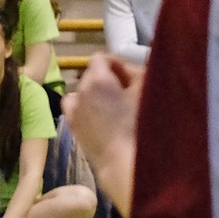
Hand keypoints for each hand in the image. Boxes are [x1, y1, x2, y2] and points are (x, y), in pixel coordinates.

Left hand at [64, 52, 141, 169]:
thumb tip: (126, 71)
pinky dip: (84, 108)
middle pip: (91, 74)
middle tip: (126, 92)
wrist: (124, 160)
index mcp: (97, 78)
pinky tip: (98, 117)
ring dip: (95, 93)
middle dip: (107, 79)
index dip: (115, 63)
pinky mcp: (73, 127)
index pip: (100, 57)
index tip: (128, 76)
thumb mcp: (145, 89)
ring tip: (112, 106)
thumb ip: (135, 72)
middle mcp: (80, 90)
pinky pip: (75, 108)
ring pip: (82, 91)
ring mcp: (74, 110)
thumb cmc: (139, 122)